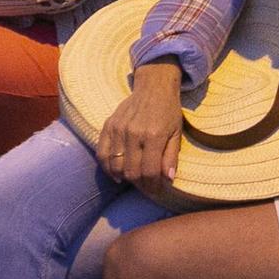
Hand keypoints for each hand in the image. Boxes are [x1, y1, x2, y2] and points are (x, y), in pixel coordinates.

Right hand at [98, 62, 183, 195]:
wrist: (154, 87)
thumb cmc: (168, 111)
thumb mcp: (176, 133)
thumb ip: (171, 157)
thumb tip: (168, 179)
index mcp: (154, 135)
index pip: (150, 172)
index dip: (153, 187)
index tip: (157, 191)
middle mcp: (134, 133)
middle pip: (132, 172)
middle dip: (140, 185)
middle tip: (147, 187)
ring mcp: (119, 129)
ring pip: (116, 166)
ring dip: (125, 178)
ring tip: (134, 179)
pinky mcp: (109, 126)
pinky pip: (102, 153)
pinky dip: (107, 168)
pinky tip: (116, 174)